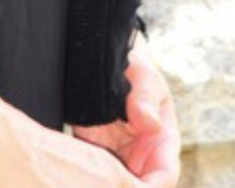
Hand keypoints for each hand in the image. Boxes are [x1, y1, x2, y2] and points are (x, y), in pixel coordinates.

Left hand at [70, 36, 180, 187]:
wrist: (107, 59)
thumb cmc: (134, 67)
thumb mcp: (143, 76)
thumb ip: (145, 97)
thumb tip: (150, 124)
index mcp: (163, 142)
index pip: (164, 177)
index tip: (131, 187)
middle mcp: (142, 156)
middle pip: (134, 187)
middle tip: (97, 179)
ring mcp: (118, 157)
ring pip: (111, 184)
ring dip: (99, 183)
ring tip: (83, 173)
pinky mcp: (95, 154)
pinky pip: (90, 175)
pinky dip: (82, 177)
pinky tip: (70, 173)